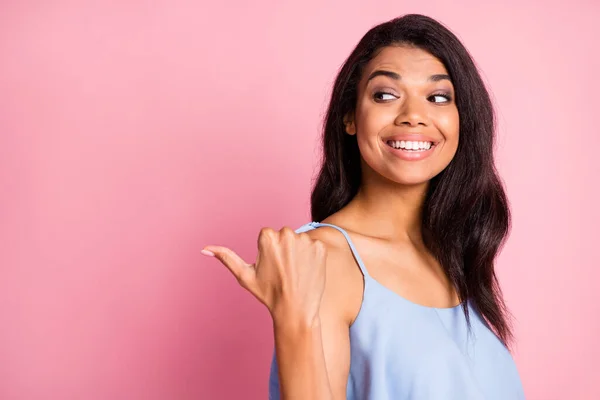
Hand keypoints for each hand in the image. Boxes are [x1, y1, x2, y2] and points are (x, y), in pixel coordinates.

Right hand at [202, 226, 327, 326]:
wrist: (296, 309)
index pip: (267, 236)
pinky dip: (311, 257)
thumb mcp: (244, 276)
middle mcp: (287, 233)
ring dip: (297, 253)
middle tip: (283, 271)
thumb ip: (226, 258)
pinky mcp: (320, 247)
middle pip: (283, 236)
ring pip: (298, 241)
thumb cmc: (268, 294)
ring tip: (295, 272)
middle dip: (283, 250)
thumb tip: (205, 249)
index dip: (268, 252)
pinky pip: (313, 247)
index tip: (271, 267)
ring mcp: (305, 240)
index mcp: (267, 236)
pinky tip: (307, 271)